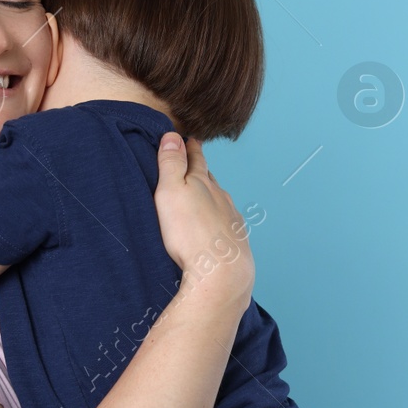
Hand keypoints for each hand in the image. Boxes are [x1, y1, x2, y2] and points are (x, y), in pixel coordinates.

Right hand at [153, 132, 253, 304]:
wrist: (222, 272)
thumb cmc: (190, 234)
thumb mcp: (171, 192)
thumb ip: (171, 164)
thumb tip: (172, 136)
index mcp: (202, 183)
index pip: (196, 158)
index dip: (190, 147)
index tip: (188, 138)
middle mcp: (221, 196)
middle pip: (210, 178)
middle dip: (201, 170)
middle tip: (194, 162)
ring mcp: (231, 218)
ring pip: (220, 200)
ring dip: (211, 195)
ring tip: (203, 195)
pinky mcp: (236, 239)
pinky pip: (228, 222)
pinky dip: (220, 218)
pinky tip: (217, 225)